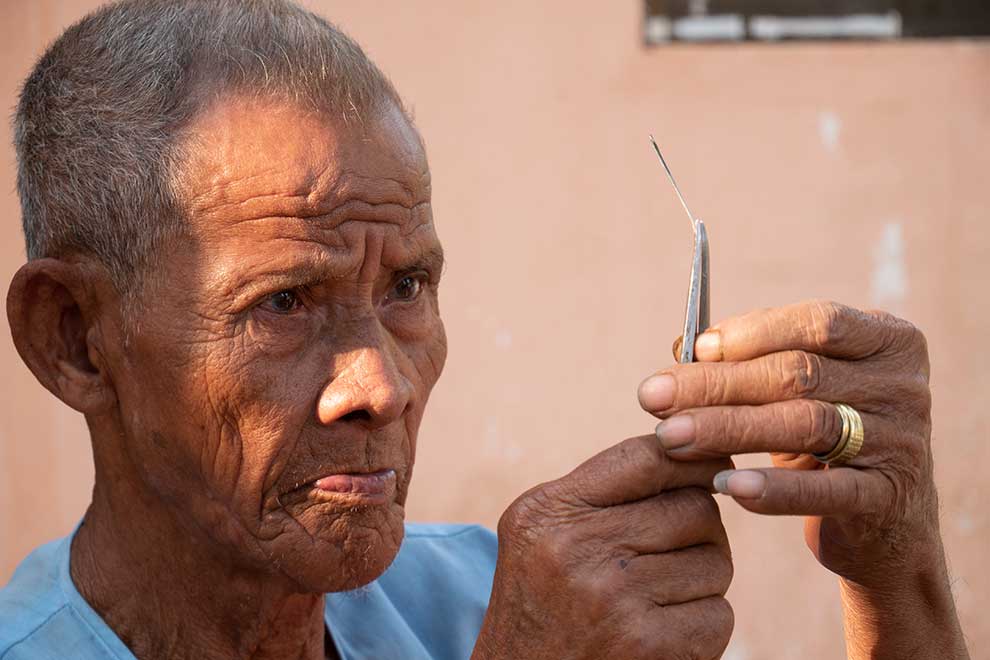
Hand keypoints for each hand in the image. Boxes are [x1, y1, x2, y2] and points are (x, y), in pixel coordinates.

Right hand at [473, 436, 733, 659]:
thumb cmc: (540, 603)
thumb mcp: (542, 533)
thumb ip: (602, 493)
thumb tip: (699, 455)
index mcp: (548, 512)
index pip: (644, 458)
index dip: (693, 457)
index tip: (716, 467)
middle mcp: (576, 549)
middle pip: (693, 509)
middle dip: (700, 528)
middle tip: (674, 552)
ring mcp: (612, 598)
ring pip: (715, 561)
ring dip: (701, 580)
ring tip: (659, 596)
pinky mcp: (646, 647)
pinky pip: (718, 615)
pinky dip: (703, 626)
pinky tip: (664, 633)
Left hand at [638, 300, 967, 657]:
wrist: (884, 523)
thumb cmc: (824, 438)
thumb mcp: (797, 390)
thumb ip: (750, 360)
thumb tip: (685, 347)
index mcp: (886, 339)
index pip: (817, 322)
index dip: (751, 332)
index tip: (695, 349)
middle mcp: (904, 385)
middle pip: (799, 373)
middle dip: (716, 384)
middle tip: (652, 396)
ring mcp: (903, 442)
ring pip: (806, 424)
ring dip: (728, 428)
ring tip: (669, 436)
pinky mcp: (889, 498)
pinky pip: (825, 491)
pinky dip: (773, 488)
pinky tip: (725, 487)